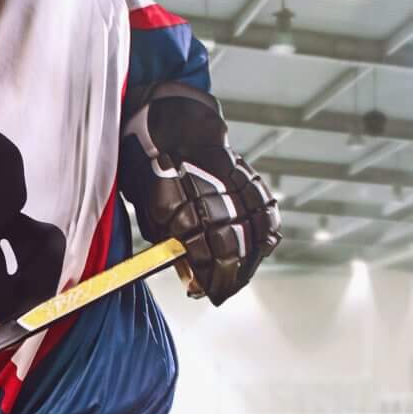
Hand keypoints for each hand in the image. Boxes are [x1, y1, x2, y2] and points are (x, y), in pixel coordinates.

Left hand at [123, 83, 280, 304]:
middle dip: (228, 277)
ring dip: (248, 261)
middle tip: (221, 293)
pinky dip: (265, 232)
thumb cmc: (150, 165)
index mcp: (174, 200)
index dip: (204, 277)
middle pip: (231, 248)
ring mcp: (232, 182)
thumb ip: (169, 239)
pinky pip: (265, 209)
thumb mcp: (146, 205)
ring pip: (253, 231)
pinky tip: (261, 249)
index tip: (202, 292)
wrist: (169, 121)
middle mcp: (208, 191)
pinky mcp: (247, 175)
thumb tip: (191, 273)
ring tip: (239, 278)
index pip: (200, 252)